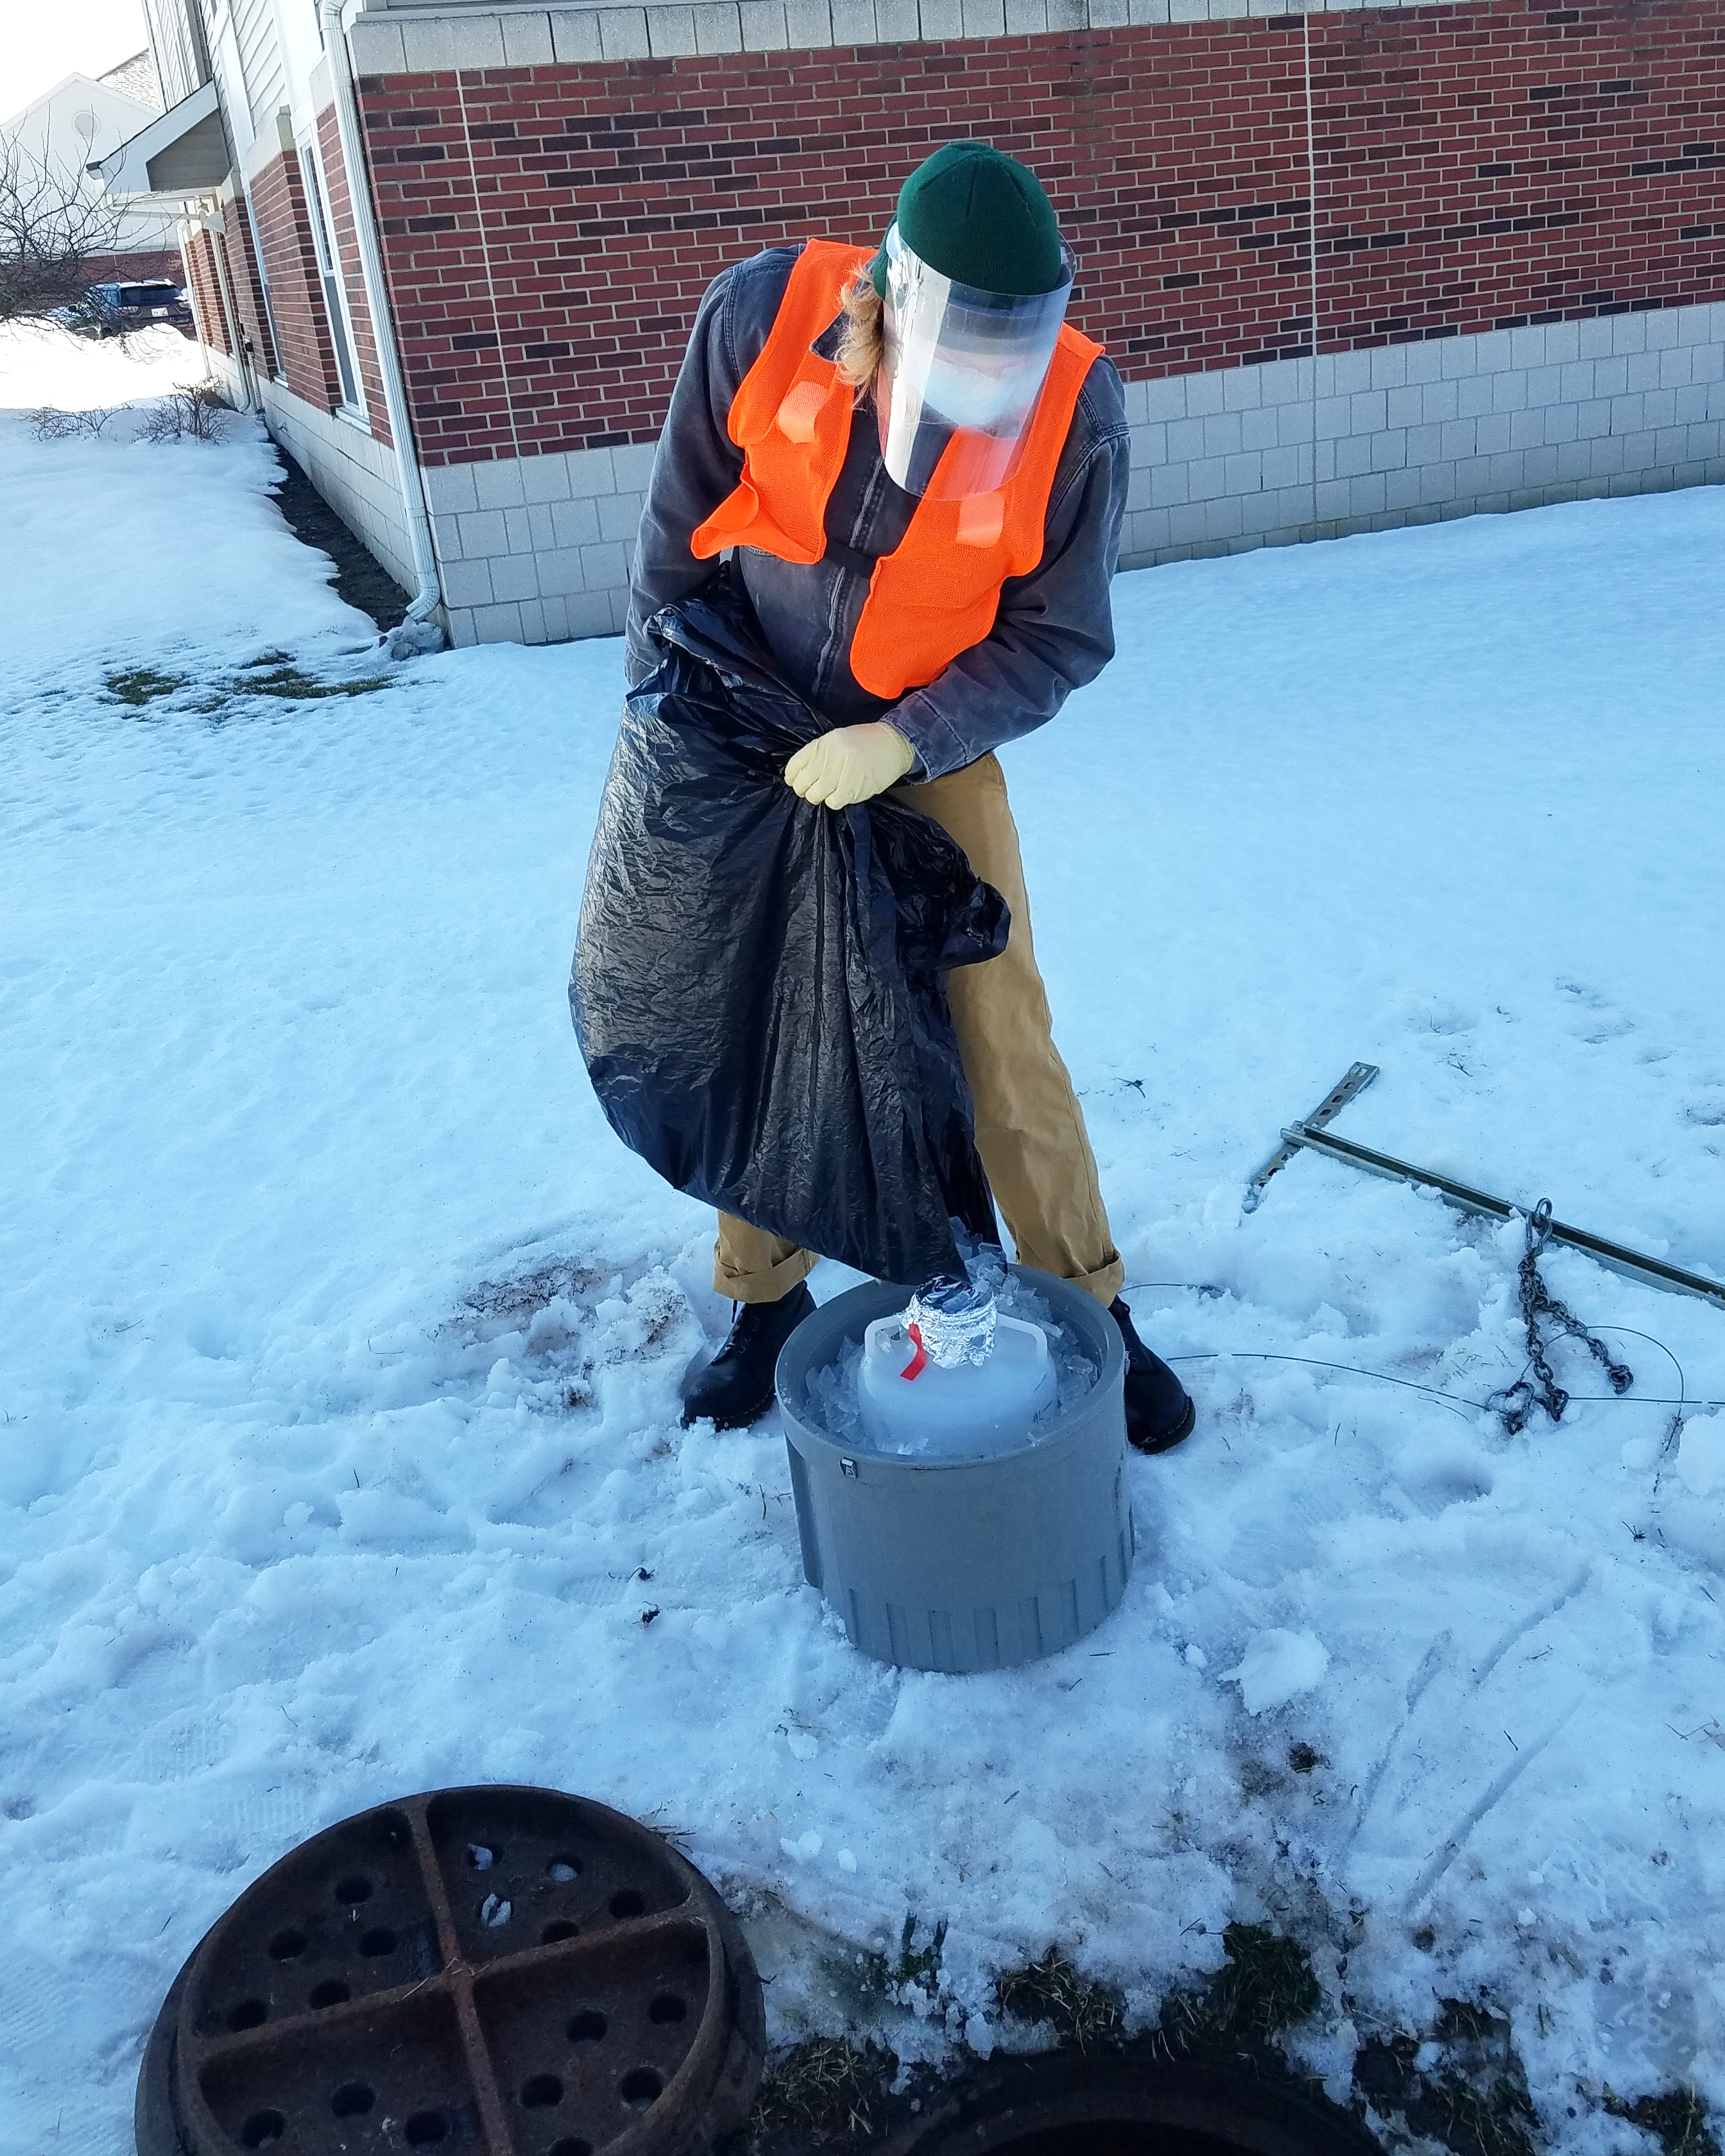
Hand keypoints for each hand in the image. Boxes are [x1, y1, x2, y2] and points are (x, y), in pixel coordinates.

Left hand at [784, 723, 915, 807]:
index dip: (792, 778)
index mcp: (824, 742)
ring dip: (821, 796)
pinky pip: (834, 802)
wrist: (893, 744)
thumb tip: (796, 777)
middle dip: (805, 790)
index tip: (795, 782)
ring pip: (817, 796)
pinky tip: (842, 793)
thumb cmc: (863, 742)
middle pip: (804, 784)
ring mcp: (843, 773)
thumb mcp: (836, 740)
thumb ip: (817, 755)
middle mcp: (831, 756)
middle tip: (813, 789)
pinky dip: (835, 801)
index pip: (795, 766)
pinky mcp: (855, 788)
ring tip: (831, 790)